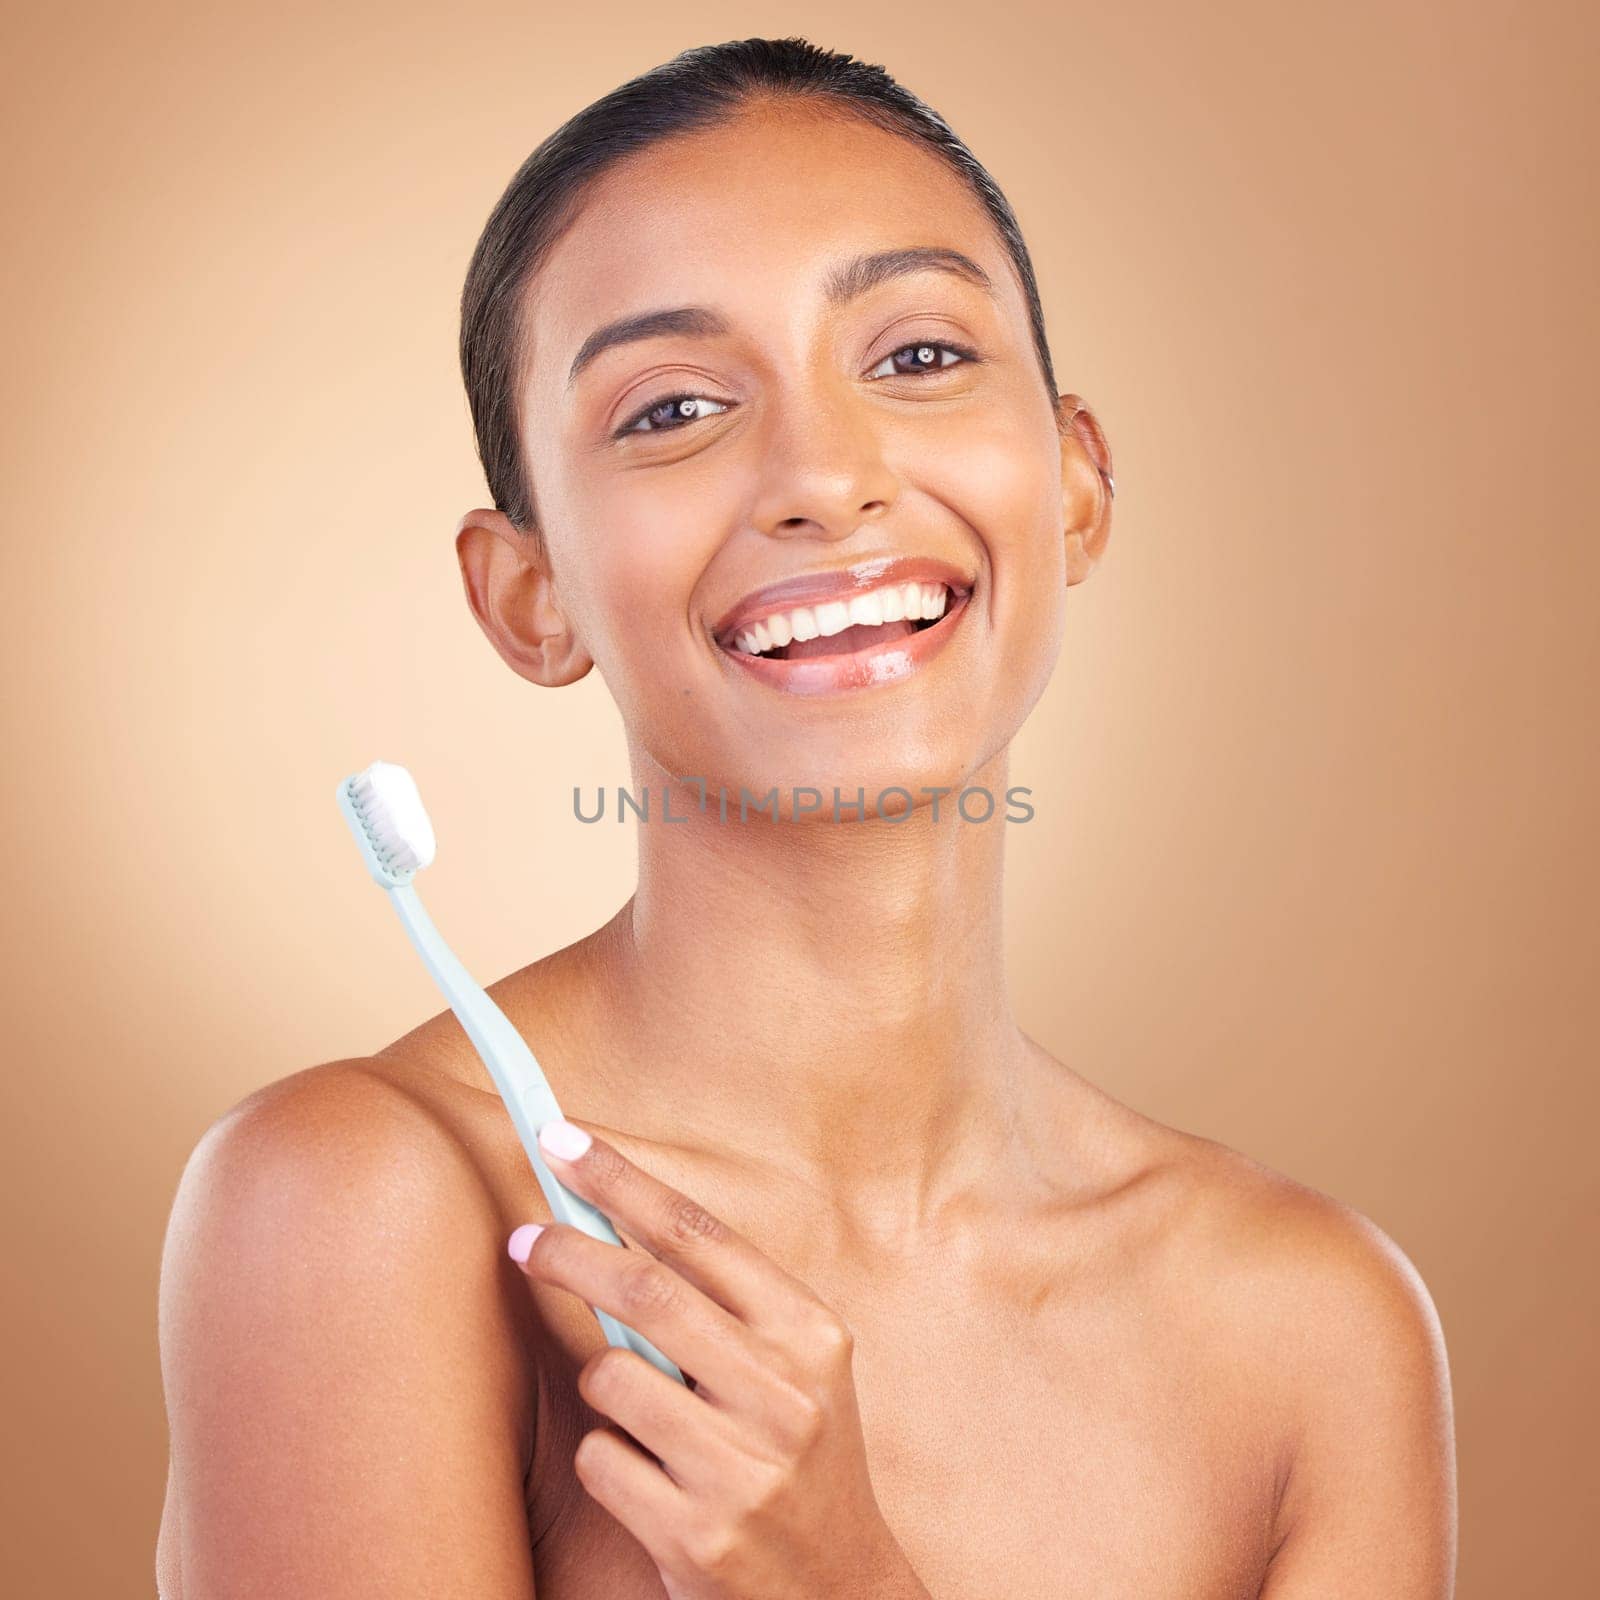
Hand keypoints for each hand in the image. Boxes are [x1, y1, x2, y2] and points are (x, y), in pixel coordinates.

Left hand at [506, 1118, 929, 1599]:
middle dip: (569, 1253)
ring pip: (609, 1380)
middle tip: (522, 1239)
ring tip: (646, 1421)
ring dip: (602, 1388)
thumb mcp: (792, 1372)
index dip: (622, 1179)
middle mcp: (785, 1394)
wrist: (841, 1595)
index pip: (700, 1234)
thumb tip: (608, 1228)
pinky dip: (608, 1460)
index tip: (560, 1139)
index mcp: (811, 1335)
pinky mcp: (698, 1535)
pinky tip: (655, 1484)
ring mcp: (743, 1468)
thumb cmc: (800, 1461)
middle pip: (644, 1290)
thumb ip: (722, 1308)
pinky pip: (600, 1459)